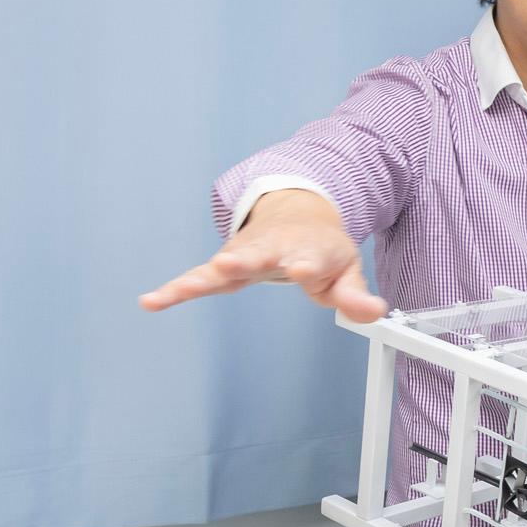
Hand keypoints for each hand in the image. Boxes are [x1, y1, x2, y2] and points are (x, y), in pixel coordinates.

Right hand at [139, 188, 384, 319]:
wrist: (298, 214)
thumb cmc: (321, 248)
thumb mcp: (346, 270)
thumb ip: (355, 295)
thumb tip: (374, 312)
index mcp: (307, 250)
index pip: (307, 260)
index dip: (305, 266)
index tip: (300, 270)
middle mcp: (271, 249)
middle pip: (256, 255)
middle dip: (242, 260)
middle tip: (227, 264)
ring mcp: (244, 255)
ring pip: (220, 266)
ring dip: (202, 276)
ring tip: (184, 287)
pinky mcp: (224, 265)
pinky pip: (197, 279)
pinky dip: (175, 290)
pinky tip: (151, 301)